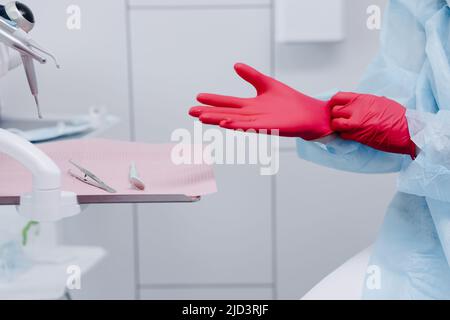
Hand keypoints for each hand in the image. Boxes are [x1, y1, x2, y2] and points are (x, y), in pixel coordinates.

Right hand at [189, 63, 332, 140]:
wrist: (310, 114)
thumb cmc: (291, 102)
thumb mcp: (268, 84)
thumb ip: (251, 76)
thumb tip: (235, 65)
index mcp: (251, 105)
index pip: (228, 102)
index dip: (213, 100)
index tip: (198, 97)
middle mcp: (252, 115)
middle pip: (226, 113)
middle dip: (208, 112)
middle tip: (190, 111)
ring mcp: (260, 122)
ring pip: (234, 121)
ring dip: (218, 119)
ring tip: (202, 118)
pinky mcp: (270, 127)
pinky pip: (251, 126)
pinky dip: (237, 125)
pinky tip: (225, 123)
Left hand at [329, 92, 415, 157]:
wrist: (407, 130)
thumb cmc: (397, 116)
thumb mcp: (380, 102)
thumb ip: (364, 103)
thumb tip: (355, 104)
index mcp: (363, 99)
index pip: (338, 97)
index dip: (333, 103)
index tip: (334, 107)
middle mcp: (357, 109)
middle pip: (334, 111)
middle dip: (334, 116)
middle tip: (339, 119)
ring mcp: (357, 123)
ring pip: (335, 124)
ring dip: (337, 127)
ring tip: (342, 128)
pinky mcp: (358, 136)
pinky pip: (343, 135)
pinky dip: (343, 135)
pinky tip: (350, 134)